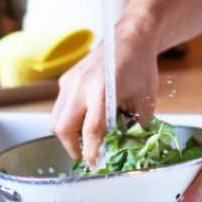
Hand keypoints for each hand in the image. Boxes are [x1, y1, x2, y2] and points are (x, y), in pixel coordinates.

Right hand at [49, 23, 159, 165]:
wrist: (132, 37)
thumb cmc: (141, 66)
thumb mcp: (145, 100)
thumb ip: (135, 126)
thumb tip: (126, 150)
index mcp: (103, 90)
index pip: (90, 130)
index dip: (92, 152)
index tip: (96, 164)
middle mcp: (81, 85)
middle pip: (63, 129)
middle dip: (73, 148)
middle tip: (87, 155)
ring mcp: (71, 81)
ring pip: (55, 120)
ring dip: (67, 135)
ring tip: (85, 140)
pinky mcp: (66, 78)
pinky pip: (59, 106)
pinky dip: (67, 119)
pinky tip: (84, 118)